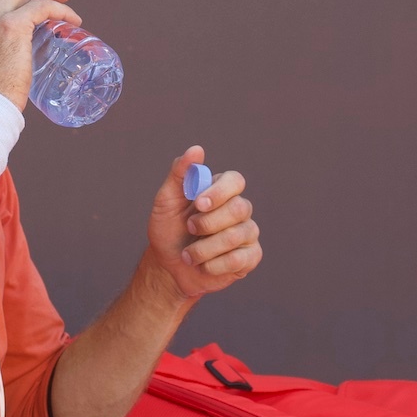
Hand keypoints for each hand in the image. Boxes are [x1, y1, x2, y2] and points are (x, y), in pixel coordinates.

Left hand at [145, 147, 260, 298]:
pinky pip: (239, 259)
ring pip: (236, 236)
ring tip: (188, 254)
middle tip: (190, 229)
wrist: (167, 266)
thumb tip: (196, 150)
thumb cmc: (168, 230)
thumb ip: (180, 173)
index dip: (219, 192)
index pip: (235, 181)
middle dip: (208, 223)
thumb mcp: (166, 201)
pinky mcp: (250, 257)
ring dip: (203, 249)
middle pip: (239, 208)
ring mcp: (247, 233)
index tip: (198, 204)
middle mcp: (239, 210)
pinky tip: (203, 266)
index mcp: (221, 191)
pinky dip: (214, 265)